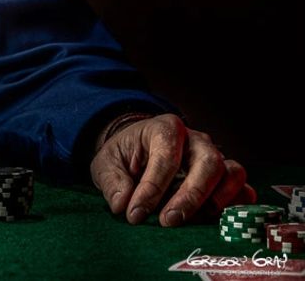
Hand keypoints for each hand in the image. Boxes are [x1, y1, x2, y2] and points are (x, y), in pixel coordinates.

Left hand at [90, 113, 254, 225]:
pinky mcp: (226, 179)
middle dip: (190, 196)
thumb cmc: (125, 157)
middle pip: (208, 163)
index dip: (152, 188)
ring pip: (232, 174)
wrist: (139, 155)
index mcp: (165, 128)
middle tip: (169, 221)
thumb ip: (112, 181)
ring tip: (192, 221)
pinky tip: (215, 221)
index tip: (136, 213)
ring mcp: (216, 158)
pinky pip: (244, 190)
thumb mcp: (107, 164)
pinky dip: (235, 207)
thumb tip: (122, 203)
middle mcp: (196, 140)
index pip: (166, 156)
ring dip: (216, 201)